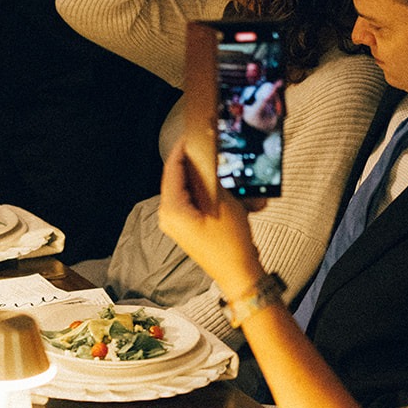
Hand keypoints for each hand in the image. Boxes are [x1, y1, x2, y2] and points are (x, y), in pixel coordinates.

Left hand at [157, 141, 264, 300]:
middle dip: (195, 163)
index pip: (172, 169)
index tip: (191, 133)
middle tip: (208, 145)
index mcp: (171, 209)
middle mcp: (168, 216)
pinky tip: (229, 191)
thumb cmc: (231, 244)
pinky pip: (196, 202)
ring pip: (189, 189)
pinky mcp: (188, 227)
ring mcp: (177, 223)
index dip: (181, 148)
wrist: (239, 274)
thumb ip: (209, 178)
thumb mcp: (223, 203)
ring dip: (207, 179)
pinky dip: (211, 194)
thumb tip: (204, 157)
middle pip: (178, 178)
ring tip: (222, 169)